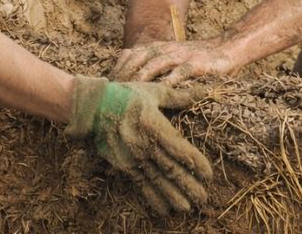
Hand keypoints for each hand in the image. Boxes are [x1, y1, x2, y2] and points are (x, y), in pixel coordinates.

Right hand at [64, 76, 212, 214]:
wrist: (92, 108)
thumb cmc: (126, 96)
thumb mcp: (154, 92)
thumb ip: (179, 97)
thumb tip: (203, 91)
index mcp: (156, 127)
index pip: (181, 151)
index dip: (196, 164)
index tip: (208, 175)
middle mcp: (146, 147)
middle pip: (171, 171)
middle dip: (188, 186)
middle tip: (203, 199)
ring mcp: (134, 158)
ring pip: (157, 182)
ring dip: (173, 196)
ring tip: (187, 209)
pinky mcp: (124, 165)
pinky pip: (141, 185)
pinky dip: (153, 198)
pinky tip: (163, 209)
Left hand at [111, 39, 236, 84]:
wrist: (226, 48)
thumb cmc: (196, 58)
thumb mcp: (171, 58)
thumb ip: (153, 67)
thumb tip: (131, 85)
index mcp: (157, 48)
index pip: (129, 56)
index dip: (116, 70)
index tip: (103, 87)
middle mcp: (165, 49)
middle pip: (136, 60)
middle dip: (122, 77)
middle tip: (109, 95)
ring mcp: (180, 56)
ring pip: (153, 66)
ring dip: (138, 80)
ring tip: (126, 95)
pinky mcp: (195, 64)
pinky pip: (178, 74)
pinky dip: (166, 84)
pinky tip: (157, 96)